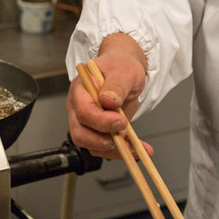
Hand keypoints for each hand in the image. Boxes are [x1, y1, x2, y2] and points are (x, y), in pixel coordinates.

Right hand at [66, 32, 152, 159]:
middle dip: (102, 141)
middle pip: (80, 133)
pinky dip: (122, 152)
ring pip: (92, 146)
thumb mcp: (123, 70)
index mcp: (80, 90)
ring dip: (115, 151)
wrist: (125, 71)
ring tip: (137, 147)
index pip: (83, 111)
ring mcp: (87, 123)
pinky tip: (139, 149)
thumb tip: (107, 101)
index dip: (100, 120)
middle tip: (124, 138)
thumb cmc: (120, 66)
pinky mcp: (99, 132)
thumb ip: (116, 85)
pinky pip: (105, 149)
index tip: (121, 121)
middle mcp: (78, 108)